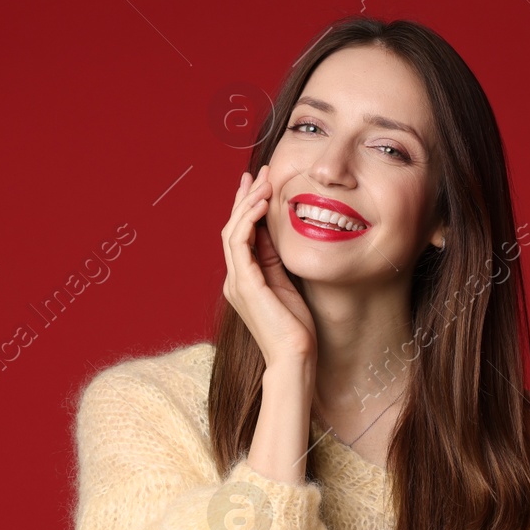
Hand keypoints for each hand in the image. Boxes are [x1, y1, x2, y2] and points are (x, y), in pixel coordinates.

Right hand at [221, 165, 316, 369]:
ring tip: (264, 181)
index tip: (260, 183)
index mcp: (245, 279)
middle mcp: (235, 279)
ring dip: (248, 202)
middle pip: (233, 228)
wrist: (295, 357)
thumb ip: (277, 261)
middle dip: (246, 197)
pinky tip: (262, 203)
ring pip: (233, 230)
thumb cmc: (296, 329)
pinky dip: (248, 220)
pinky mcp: (244, 285)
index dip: (248, 207)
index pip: (242, 235)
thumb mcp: (288, 285)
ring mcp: (236, 282)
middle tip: (260, 172)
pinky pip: (239, 243)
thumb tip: (275, 234)